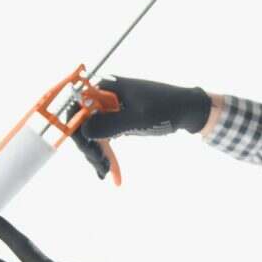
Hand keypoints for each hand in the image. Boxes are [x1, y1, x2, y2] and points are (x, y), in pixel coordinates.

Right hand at [70, 75, 211, 179]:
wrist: (186, 109)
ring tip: (107, 173)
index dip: (75, 129)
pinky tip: (111, 174)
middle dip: (89, 147)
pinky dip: (106, 155)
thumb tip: (82, 130)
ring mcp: (108, 109)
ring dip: (97, 155)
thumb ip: (110, 123)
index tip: (88, 149)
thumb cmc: (165, 108)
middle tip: (101, 167)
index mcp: (105, 87)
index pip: (76, 107)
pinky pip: (103, 138)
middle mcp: (102, 96)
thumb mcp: (138, 118)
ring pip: (91, 134)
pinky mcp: (115, 120)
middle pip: (81, 123)